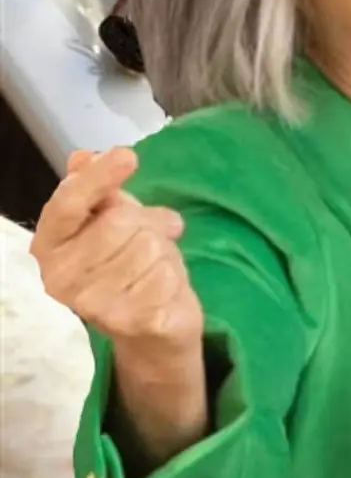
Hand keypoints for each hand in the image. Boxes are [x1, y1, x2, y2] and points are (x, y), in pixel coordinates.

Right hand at [31, 148, 202, 354]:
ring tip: (151, 266)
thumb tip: (82, 158)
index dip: (96, 178)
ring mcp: (92, 304)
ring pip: (149, 246)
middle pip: (120, 221)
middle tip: (145, 240)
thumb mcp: (116, 217)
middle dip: (144, 223)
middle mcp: (60, 277)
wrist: (152, 321)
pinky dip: (174, 275)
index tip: (127, 155)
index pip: (67, 205)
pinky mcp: (129, 322)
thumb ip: (99, 189)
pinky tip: (160, 289)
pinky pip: (167, 275)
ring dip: (162, 251)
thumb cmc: (129, 259)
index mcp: (50, 244)